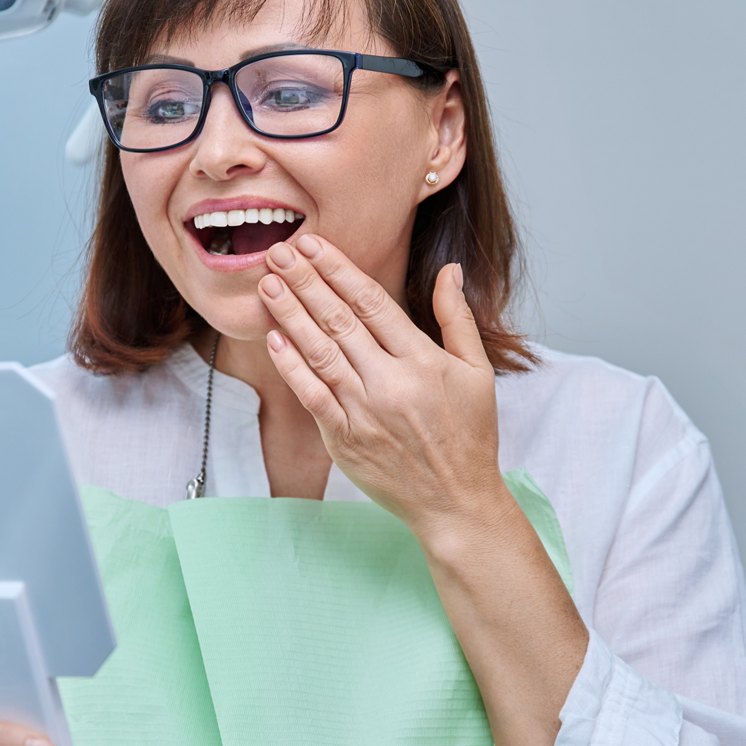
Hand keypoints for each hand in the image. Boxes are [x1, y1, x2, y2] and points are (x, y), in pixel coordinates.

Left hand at [258, 235, 512, 547]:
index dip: (338, 270)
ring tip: (268, 285)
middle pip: (339, 321)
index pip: (372, 303)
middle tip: (278, 253)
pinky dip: (291, 367)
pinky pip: (311, 396)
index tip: (313, 245)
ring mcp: (364, 412)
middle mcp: (391, 382)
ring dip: (290, 315)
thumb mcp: (477, 372)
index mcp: (423, 361)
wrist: (455, 501)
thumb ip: (458, 318)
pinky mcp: (344, 439)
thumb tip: (449, 270)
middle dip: (305, 282)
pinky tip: (273, 339)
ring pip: (319, 353)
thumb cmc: (469, 435)